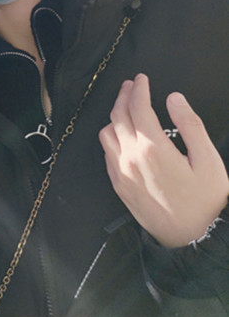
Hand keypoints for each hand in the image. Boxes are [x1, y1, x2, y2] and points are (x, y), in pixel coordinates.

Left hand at [99, 73, 228, 247]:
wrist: (186, 238)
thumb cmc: (203, 201)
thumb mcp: (209, 162)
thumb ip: (191, 126)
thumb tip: (174, 98)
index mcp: (153, 147)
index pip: (137, 107)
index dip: (139, 88)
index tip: (142, 78)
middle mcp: (130, 156)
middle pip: (118, 115)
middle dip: (123, 95)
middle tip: (131, 84)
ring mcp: (120, 170)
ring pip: (106, 132)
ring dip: (114, 115)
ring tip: (126, 107)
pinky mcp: (117, 183)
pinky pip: (106, 152)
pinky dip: (112, 136)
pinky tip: (122, 134)